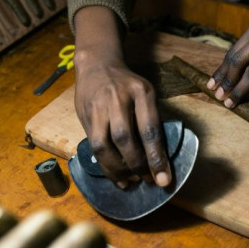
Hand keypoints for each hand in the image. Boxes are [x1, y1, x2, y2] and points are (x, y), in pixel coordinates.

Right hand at [75, 62, 170, 188]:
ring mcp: (98, 108)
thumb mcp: (145, 93)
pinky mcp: (84, 117)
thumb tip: (158, 158)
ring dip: (118, 170)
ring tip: (130, 182)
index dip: (156, 157)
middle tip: (148, 181)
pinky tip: (115, 175)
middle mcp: (117, 99)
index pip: (149, 129)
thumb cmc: (128, 84)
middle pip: (125, 139)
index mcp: (140, 92)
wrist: (97, 65)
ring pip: (104, 146)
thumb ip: (150, 120)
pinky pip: (94, 147)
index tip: (164, 179)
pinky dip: (105, 165)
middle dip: (137, 166)